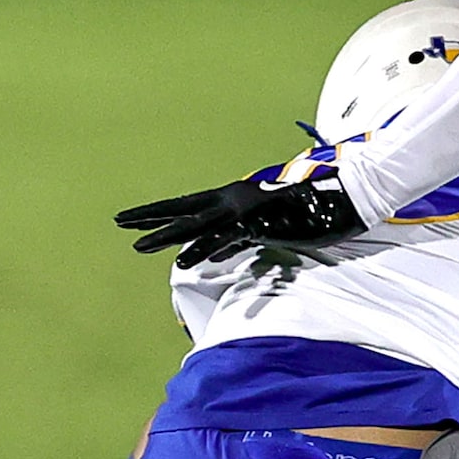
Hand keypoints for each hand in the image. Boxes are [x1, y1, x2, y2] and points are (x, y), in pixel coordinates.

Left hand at [116, 173, 364, 269]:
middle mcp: (232, 199)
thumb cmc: (304, 211)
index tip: (131, 218)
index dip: (157, 211)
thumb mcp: (262, 226)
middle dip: (149, 217)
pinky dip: (201, 250)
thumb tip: (212, 252)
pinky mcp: (258, 225)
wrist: (340, 199)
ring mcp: (243, 211)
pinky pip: (223, 239)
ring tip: (138, 246)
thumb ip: (234, 238)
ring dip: (166, 235)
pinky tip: (181, 260)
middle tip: (118, 222)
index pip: (186, 205)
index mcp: (232, 198)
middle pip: (182, 209)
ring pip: (196, 224)